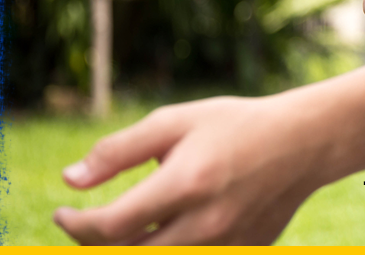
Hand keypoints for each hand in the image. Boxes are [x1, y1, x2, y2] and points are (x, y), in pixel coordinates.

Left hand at [53, 96, 334, 244]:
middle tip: (84, 225)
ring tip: (116, 231)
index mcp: (185, 184)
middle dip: (94, 244)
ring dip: (128, 251)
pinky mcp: (243, 254)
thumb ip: (117, 151)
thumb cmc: (232, 127)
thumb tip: (69, 180)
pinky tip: (160, 231)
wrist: (302, 145)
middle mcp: (206, 224)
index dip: (76, 226)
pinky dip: (165, 249)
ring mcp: (226, 246)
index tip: (62, 214)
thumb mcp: (172, 123)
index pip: (110, 227)